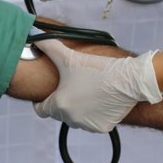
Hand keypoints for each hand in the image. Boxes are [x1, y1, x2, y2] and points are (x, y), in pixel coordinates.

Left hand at [31, 39, 161, 133]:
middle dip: (62, 102)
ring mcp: (87, 125)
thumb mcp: (69, 56)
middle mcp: (71, 119)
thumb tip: (34, 34)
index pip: (40, 110)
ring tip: (87, 91)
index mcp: (59, 104)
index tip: (46, 94)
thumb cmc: (98, 68)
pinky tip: (100, 100)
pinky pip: (92, 122)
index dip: (41, 101)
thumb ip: (48, 46)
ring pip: (76, 118)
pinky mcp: (102, 128)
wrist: (128, 80)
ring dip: (78, 109)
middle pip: (59, 113)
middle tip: (71, 87)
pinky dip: (94, 114)